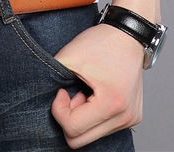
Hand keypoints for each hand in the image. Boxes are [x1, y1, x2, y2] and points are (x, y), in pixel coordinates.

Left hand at [50, 23, 145, 147]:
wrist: (128, 34)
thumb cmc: (101, 42)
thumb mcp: (70, 56)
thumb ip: (52, 76)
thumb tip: (41, 96)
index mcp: (112, 104)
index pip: (72, 129)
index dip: (59, 110)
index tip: (61, 89)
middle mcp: (125, 117)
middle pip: (81, 141)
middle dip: (69, 117)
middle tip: (72, 92)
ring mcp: (130, 119)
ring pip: (91, 136)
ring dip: (82, 116)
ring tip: (85, 90)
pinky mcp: (132, 117)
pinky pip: (103, 128)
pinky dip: (93, 115)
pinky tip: (95, 94)